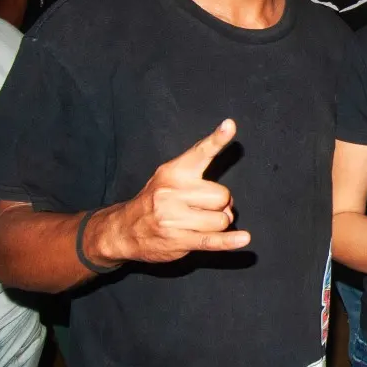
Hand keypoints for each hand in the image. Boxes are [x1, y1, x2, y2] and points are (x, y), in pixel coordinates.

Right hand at [93, 119, 249, 263]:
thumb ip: (197, 179)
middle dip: (220, 205)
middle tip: (203, 209)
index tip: (230, 125)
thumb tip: (227, 200)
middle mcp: (172, 192)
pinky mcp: (178, 240)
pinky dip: (229, 241)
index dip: (217, 139)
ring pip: (221, 219)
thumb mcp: (168, 179)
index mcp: (174, 172)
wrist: (123, 230)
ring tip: (199, 224)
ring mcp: (174, 217)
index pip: (200, 152)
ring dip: (218, 225)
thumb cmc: (154, 202)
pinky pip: (212, 240)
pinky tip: (243, 239)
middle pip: (222, 195)